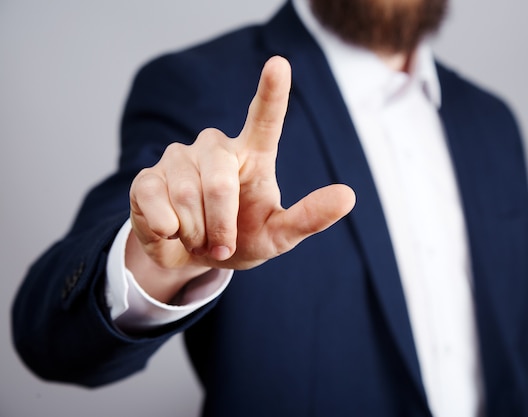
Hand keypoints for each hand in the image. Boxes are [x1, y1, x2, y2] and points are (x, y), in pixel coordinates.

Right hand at [126, 56, 355, 301]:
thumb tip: (348, 196)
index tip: (279, 63)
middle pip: (220, 183)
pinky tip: (170, 231)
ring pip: (186, 196)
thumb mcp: (278, 235)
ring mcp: (179, 157)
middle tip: (223, 246)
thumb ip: (309, 217)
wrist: (192, 258)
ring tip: (199, 238)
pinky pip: (154, 203)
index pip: (264, 119)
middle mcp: (216, 147)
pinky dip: (165, 231)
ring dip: (196, 233)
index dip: (271, 92)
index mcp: (253, 154)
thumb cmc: (242, 239)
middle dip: (221, 226)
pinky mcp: (147, 176)